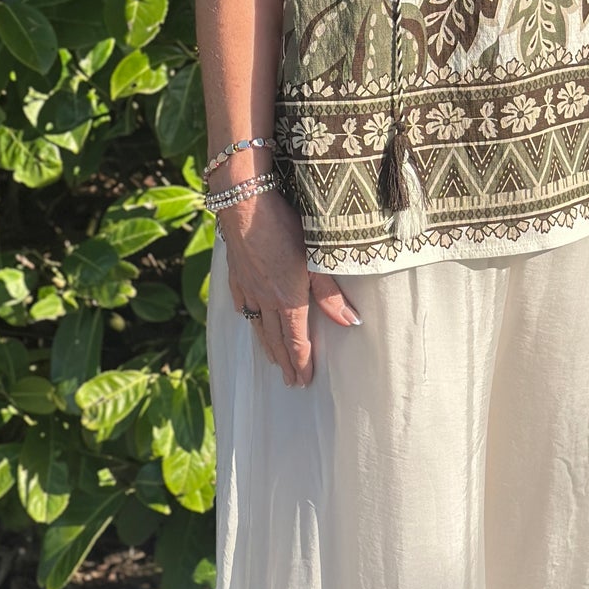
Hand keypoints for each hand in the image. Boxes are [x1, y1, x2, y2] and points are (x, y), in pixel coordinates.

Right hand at [219, 189, 360, 385]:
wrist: (246, 206)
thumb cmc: (285, 227)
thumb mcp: (315, 258)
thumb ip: (330, 293)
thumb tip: (351, 322)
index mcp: (288, 300)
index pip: (296, 341)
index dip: (301, 362)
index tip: (304, 380)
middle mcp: (266, 299)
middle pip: (276, 339)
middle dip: (285, 361)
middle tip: (289, 381)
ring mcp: (249, 287)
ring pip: (258, 325)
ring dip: (266, 346)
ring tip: (272, 361)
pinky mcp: (237, 273)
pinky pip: (242, 304)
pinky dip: (248, 318)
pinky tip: (249, 318)